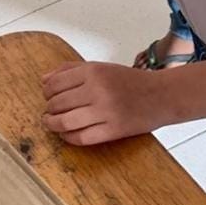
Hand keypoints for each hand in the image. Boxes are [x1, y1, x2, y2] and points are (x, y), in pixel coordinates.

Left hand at [41, 61, 169, 145]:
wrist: (161, 95)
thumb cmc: (129, 81)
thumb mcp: (100, 67)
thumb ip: (70, 69)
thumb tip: (44, 80)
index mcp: (93, 71)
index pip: (54, 84)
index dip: (46, 92)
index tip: (47, 96)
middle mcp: (97, 90)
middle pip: (58, 104)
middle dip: (49, 109)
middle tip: (50, 111)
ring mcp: (105, 111)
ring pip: (65, 122)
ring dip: (53, 124)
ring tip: (51, 123)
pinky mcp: (113, 130)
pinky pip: (82, 138)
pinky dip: (68, 138)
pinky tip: (66, 134)